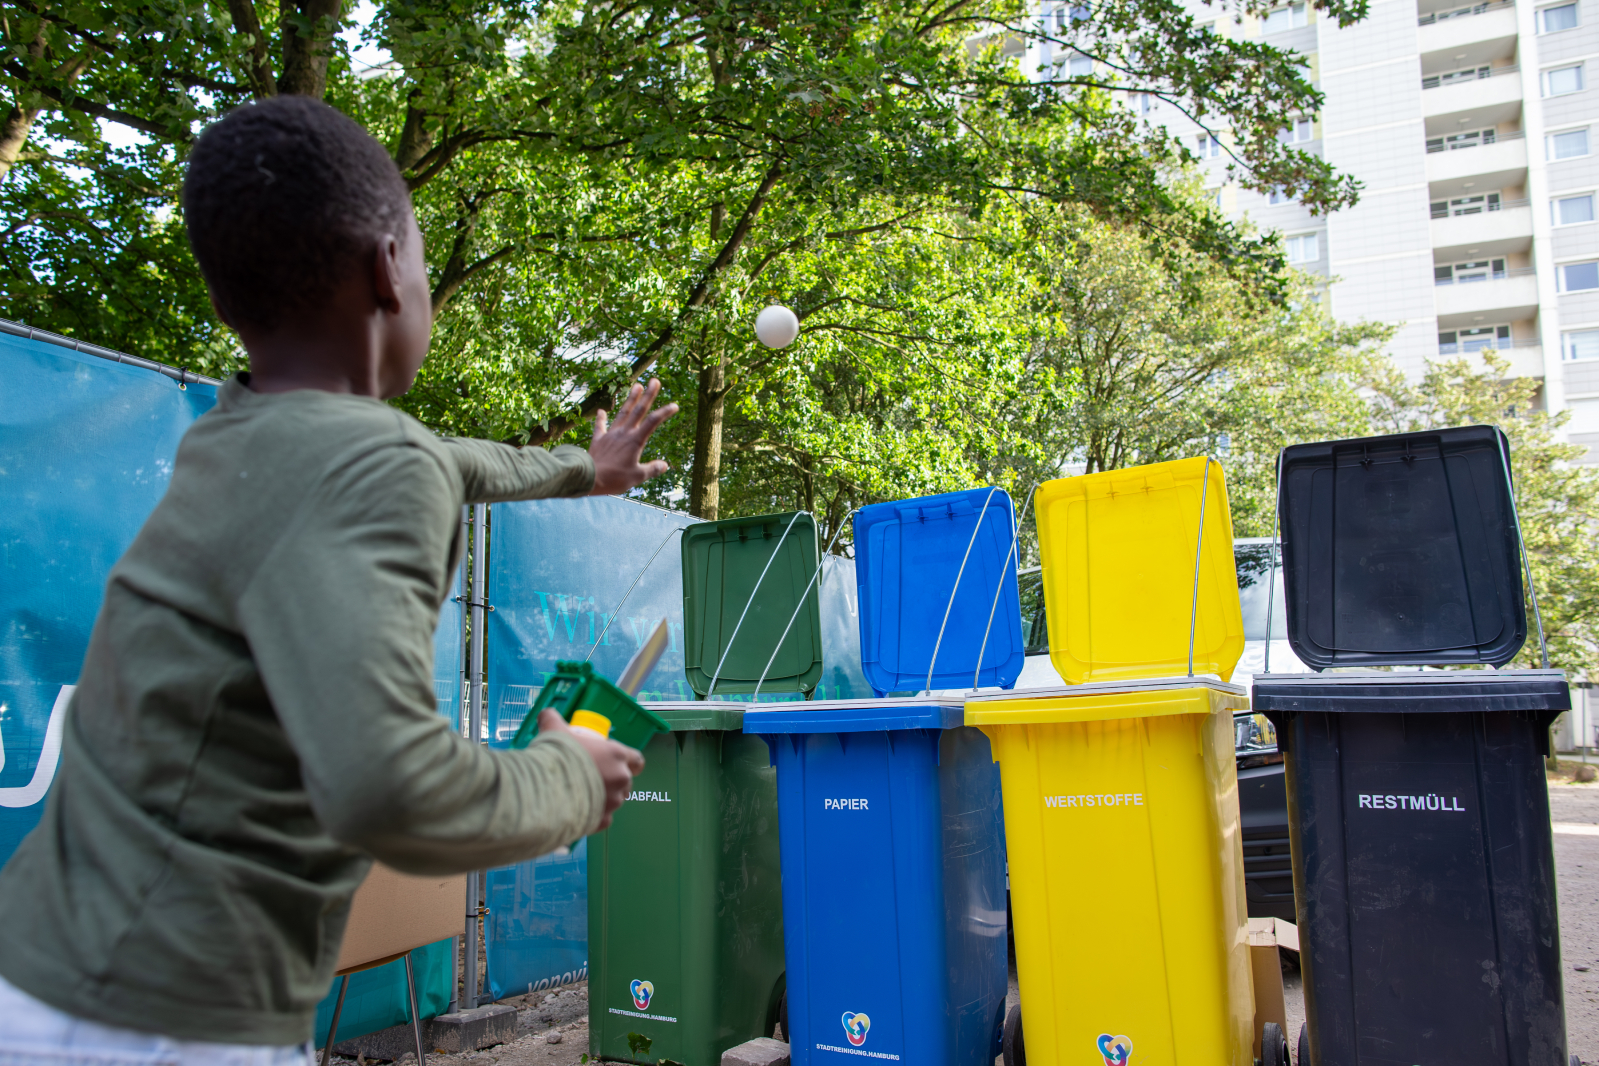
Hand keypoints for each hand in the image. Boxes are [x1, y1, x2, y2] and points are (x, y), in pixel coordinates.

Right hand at [537, 709, 644, 830]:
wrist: (543, 788)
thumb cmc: (555, 756)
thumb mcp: (553, 730)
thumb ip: (552, 720)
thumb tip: (546, 715)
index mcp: (616, 755)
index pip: (636, 760)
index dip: (629, 762)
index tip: (617, 763)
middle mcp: (620, 779)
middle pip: (625, 781)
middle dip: (612, 780)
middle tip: (592, 778)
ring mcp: (613, 802)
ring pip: (614, 800)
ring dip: (603, 798)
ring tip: (582, 795)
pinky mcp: (601, 821)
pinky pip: (603, 818)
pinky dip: (594, 815)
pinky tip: (580, 810)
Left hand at [588, 379, 677, 495]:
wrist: (588, 478)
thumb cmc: (614, 478)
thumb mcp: (637, 476)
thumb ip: (652, 469)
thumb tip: (665, 465)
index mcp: (635, 441)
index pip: (653, 422)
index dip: (665, 412)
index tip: (675, 405)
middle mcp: (623, 433)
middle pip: (638, 410)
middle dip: (648, 395)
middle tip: (655, 380)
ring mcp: (610, 434)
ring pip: (622, 413)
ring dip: (630, 399)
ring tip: (636, 385)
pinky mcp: (598, 440)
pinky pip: (600, 426)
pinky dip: (601, 418)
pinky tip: (602, 410)